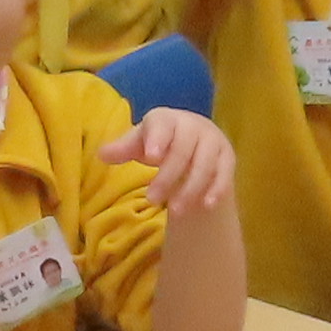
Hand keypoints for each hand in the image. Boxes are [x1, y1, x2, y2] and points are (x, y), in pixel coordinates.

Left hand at [119, 103, 234, 215]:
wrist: (194, 144)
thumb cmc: (160, 143)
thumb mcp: (140, 145)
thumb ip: (124, 149)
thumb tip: (103, 154)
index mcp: (167, 119)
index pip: (162, 125)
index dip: (157, 139)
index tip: (150, 157)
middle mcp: (193, 125)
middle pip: (182, 150)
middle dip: (167, 176)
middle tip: (152, 200)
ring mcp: (213, 141)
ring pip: (204, 165)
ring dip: (189, 189)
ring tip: (175, 211)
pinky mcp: (227, 158)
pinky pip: (225, 173)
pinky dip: (216, 189)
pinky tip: (206, 206)